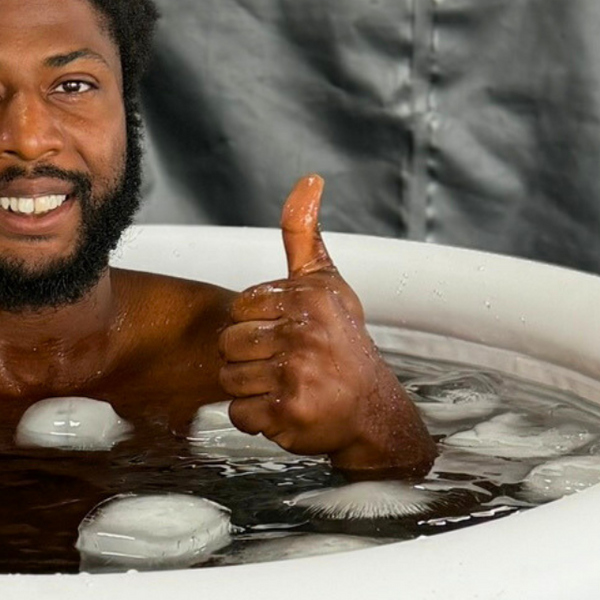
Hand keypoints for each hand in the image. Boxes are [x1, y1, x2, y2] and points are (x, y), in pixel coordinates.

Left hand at [218, 176, 434, 471]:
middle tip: (279, 364)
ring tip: (281, 386)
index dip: (254, 325)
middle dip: (246, 358)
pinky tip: (282, 409)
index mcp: (308, 298)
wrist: (372, 409)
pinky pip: (239, 413)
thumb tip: (308, 181)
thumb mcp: (328, 283)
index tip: (282, 334)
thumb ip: (304, 235)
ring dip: (249, 389)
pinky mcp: (289, 411)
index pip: (240, 308)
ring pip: (230, 379)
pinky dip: (255, 418)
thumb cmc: (343, 344)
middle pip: (228, 344)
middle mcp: (305, 333)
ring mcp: (298, 374)